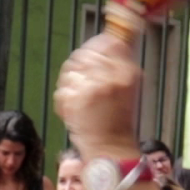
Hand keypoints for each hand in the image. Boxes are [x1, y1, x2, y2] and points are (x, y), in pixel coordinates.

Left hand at [53, 34, 142, 156]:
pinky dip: (64, 97)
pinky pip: (62, 88)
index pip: (109, 43)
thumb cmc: (118, 122)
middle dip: (80, 64)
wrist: (111, 150)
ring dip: (70, 80)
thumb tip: (111, 39)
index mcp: (127, 73)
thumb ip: (118, 64)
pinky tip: (73, 108)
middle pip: (86, 53)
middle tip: (81, 79)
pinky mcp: (75, 100)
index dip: (96, 46)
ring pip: (71, 69)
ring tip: (78, 95)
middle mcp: (111, 77)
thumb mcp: (127, 88)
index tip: (92, 53)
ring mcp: (91, 88)